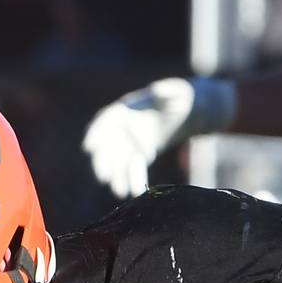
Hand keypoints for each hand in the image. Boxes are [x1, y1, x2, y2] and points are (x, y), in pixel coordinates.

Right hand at [82, 76, 237, 197]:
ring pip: (121, 160)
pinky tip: (135, 193)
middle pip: (109, 143)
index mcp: (129, 107)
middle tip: (103, 177)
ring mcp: (134, 139)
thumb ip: (167, 90)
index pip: (106, 119)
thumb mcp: (178, 91)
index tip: (89, 147)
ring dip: (118, 176)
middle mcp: (127, 125)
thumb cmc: (184, 97)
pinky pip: (134, 167)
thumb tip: (156, 90)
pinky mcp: (143, 153)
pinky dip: (133, 179)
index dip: (96, 132)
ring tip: (120, 192)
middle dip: (104, 160)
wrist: (192, 110)